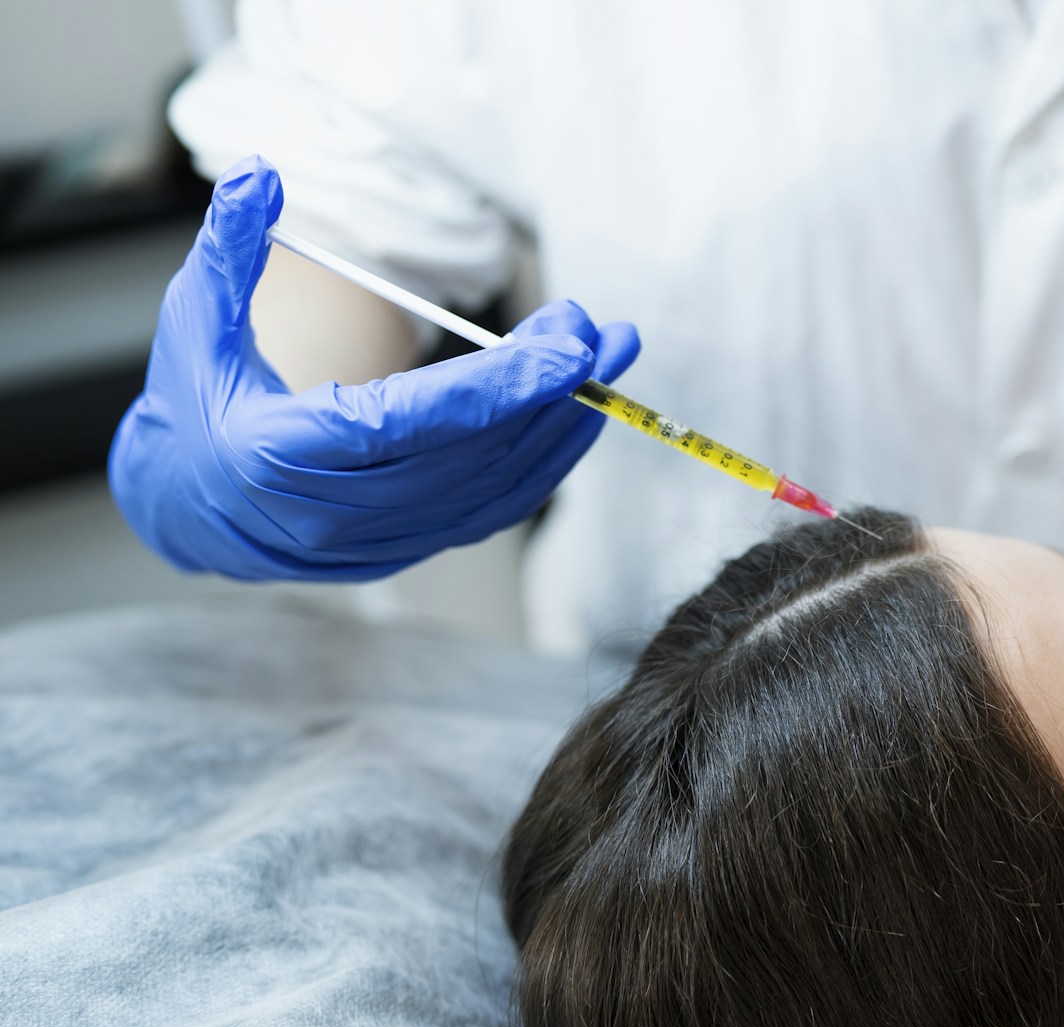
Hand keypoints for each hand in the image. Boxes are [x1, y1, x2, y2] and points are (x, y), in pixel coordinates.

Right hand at [109, 155, 640, 580]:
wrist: (185, 510)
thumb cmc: (193, 407)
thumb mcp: (193, 324)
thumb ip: (230, 251)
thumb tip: (261, 174)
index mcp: (289, 452)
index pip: (416, 422)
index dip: (501, 388)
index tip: (568, 348)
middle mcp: (343, 508)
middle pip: (473, 453)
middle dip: (548, 391)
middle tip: (598, 332)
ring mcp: (382, 537)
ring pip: (496, 487)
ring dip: (563, 425)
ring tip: (609, 362)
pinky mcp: (411, 547)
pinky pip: (493, 507)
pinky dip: (543, 462)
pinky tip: (577, 413)